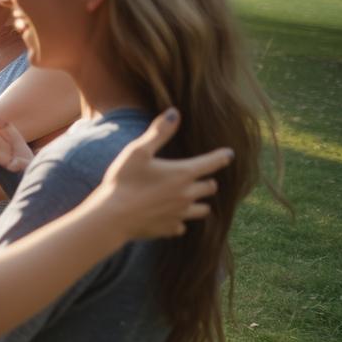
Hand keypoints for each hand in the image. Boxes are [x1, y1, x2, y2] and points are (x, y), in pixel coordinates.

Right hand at [89, 108, 229, 239]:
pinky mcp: (169, 228)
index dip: (222, 156)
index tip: (229, 154)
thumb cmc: (123, 181)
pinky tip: (170, 216)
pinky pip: (182, 225)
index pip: (212, 163)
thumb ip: (158, 132)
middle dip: (207, 180)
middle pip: (210, 187)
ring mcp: (179, 214)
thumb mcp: (137, 151)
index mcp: (182, 173)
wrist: (112, 217)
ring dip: (199, 202)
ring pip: (202, 209)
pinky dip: (179, 220)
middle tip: (200, 176)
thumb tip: (175, 112)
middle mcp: (187, 194)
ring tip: (189, 198)